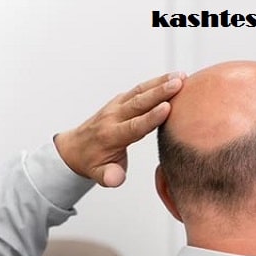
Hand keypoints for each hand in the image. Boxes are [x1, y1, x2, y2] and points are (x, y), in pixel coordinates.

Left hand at [54, 71, 184, 186]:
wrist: (74, 148)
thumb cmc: (92, 163)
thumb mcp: (99, 175)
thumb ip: (109, 177)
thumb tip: (115, 179)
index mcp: (111, 136)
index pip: (134, 126)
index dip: (151, 117)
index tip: (167, 107)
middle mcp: (113, 117)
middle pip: (139, 102)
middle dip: (159, 92)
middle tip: (179, 83)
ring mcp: (116, 106)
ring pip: (140, 91)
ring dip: (160, 82)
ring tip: (181, 76)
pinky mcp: (121, 100)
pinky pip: (139, 89)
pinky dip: (156, 82)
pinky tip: (173, 78)